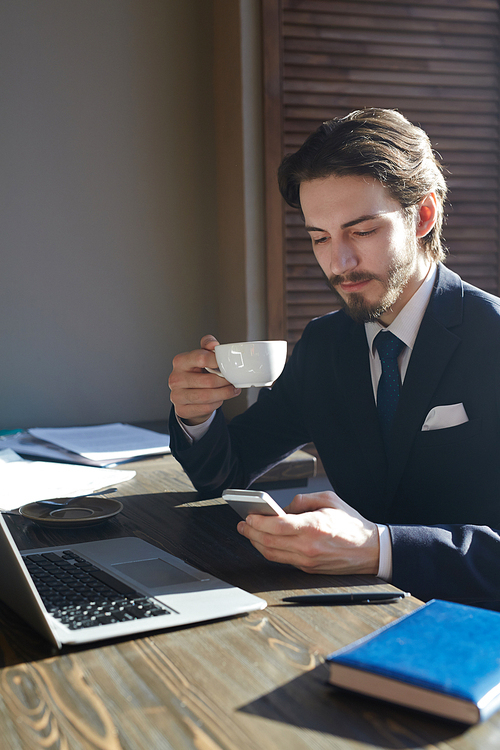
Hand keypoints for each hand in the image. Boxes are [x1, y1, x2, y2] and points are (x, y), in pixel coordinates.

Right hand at [168, 334, 240, 424]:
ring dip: (224, 393)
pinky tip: (220, 398)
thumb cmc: (197, 373)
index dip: (218, 361)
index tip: (228, 364)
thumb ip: (207, 346)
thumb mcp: (201, 356)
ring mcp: (176, 396)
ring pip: (207, 396)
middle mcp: (175, 378)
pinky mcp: (182, 410)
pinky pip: (205, 407)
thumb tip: (214, 344)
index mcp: (180, 361)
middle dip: (225, 381)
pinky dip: (217, 403)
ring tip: (232, 389)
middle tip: (233, 380)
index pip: (201, 358)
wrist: (188, 395)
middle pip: (208, 381)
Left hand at [237, 491, 379, 574]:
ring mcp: (307, 560)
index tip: (248, 516)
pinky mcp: (308, 569)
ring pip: (272, 554)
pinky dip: (270, 550)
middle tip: (242, 524)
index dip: (259, 521)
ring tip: (248, 532)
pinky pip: (282, 559)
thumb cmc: (351, 524)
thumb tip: (281, 508)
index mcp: (314, 526)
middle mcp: (308, 546)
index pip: (278, 526)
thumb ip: (302, 501)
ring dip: (256, 543)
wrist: (370, 550)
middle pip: (269, 541)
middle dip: (251, 532)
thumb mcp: (328, 500)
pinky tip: (264, 541)